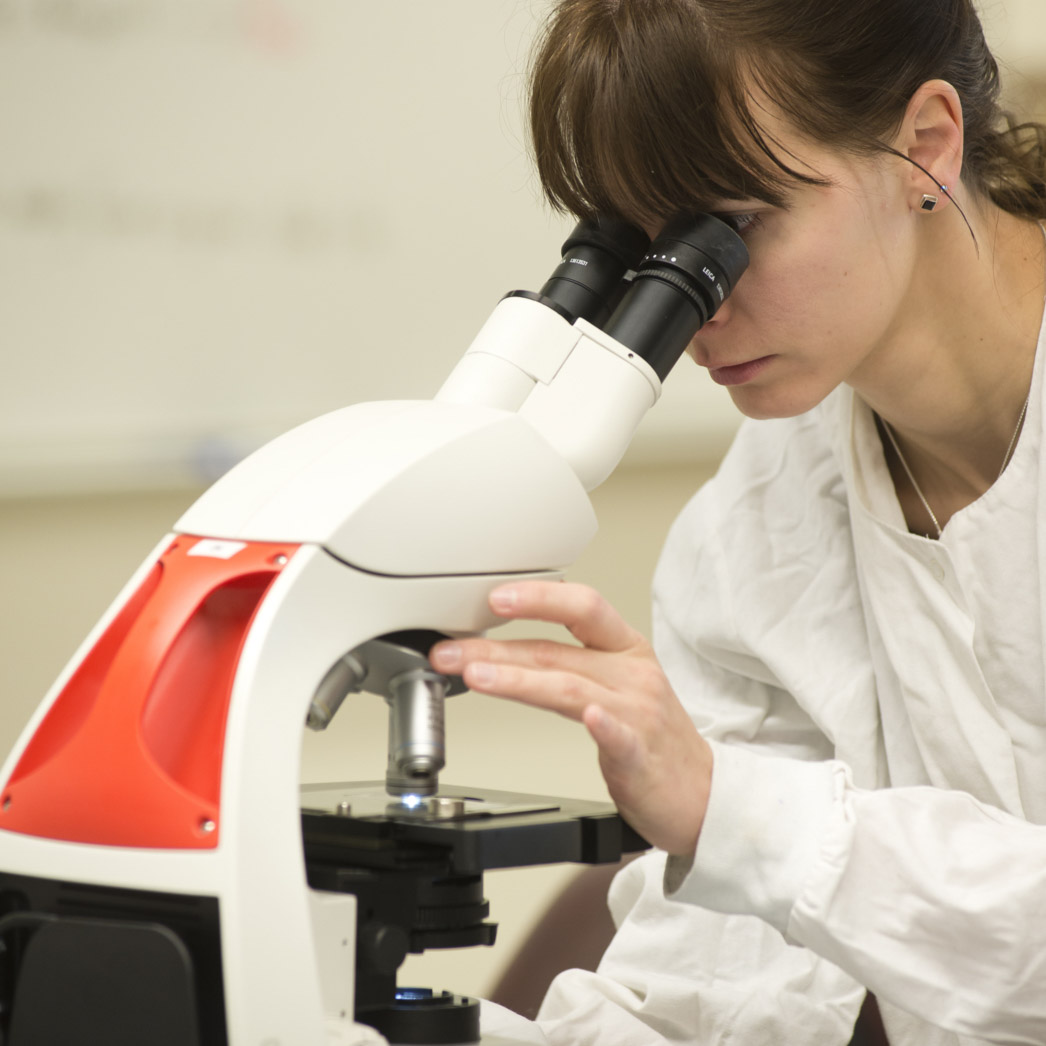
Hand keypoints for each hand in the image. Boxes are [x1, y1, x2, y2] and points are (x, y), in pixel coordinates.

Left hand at [430, 580, 712, 856]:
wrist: (703, 793)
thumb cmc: (651, 738)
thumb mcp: (614, 686)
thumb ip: (565, 666)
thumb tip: (500, 651)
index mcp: (624, 650)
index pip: (581, 606)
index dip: (539, 597)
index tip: (495, 596)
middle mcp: (631, 673)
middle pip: (556, 650)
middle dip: (494, 647)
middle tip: (450, 651)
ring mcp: (638, 712)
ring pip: (571, 687)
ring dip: (519, 680)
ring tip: (477, 676)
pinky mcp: (640, 754)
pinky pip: (619, 734)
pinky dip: (601, 723)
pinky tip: (589, 718)